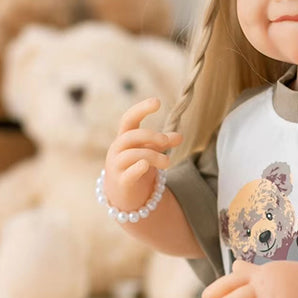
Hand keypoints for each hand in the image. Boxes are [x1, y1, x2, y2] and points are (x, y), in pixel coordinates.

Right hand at [102, 96, 182, 212]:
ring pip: (133, 154)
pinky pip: (129, 173)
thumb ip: (163, 143)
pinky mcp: (121, 182)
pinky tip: (146, 165)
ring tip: (168, 162)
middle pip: (131, 135)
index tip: (157, 101)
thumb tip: (180, 136)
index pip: (129, 118)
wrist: (125, 196)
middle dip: (150, 136)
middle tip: (166, 141)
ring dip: (153, 156)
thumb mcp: (151, 152)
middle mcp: (118, 149)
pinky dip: (138, 168)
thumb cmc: (137, 168)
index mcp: (125, 138)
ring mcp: (117, 166)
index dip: (142, 109)